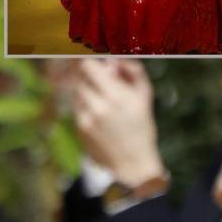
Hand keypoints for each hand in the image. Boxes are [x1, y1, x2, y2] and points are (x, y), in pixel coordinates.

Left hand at [71, 59, 163, 185]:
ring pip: (77, 90)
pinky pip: (76, 106)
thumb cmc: (141, 125)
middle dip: (90, 75)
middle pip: (80, 77)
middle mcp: (99, 106)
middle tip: (102, 80)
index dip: (89, 60)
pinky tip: (99, 114)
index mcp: (117, 96)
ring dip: (86, 89)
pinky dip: (84, 104)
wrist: (133, 162)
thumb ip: (131, 70)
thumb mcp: (145, 94)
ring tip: (103, 99)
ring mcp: (86, 118)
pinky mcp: (79, 128)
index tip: (95, 60)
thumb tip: (112, 59)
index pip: (87, 66)